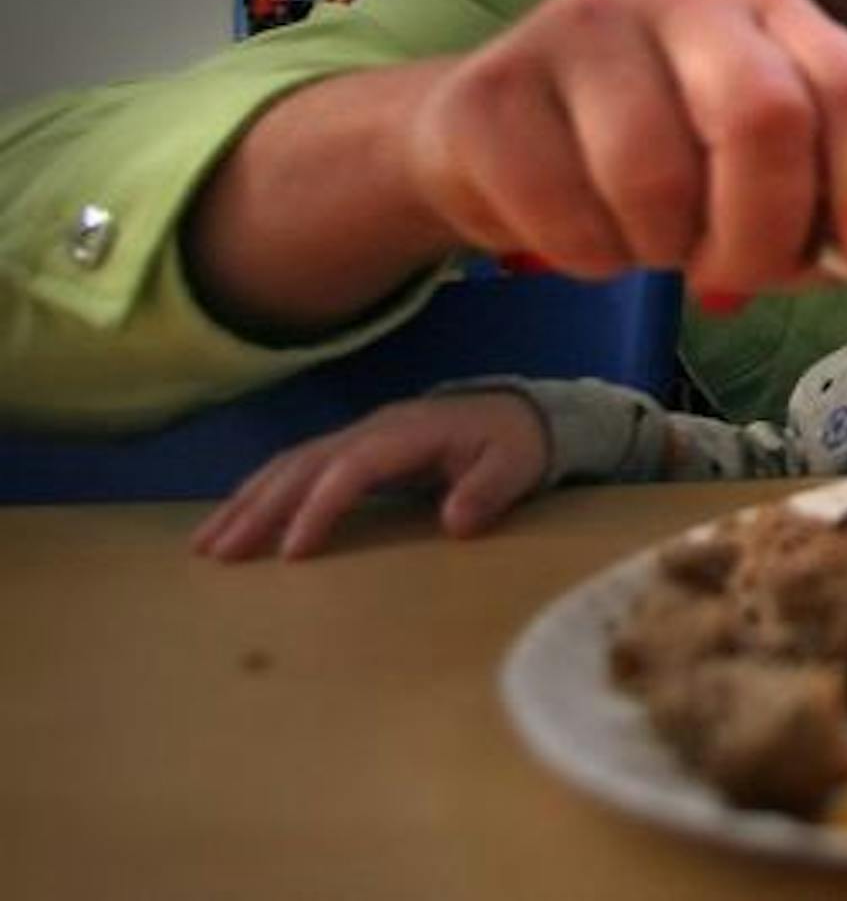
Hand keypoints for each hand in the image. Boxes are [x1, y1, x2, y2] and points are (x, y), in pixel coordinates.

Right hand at [190, 393, 549, 559]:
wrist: (519, 413)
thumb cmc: (515, 444)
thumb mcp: (515, 465)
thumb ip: (488, 491)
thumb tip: (456, 523)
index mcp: (409, 433)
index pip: (352, 468)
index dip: (320, 506)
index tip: (292, 552)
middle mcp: (373, 429)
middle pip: (305, 464)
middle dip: (259, 508)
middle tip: (218, 554)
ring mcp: (359, 435)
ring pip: (290, 464)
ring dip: (246, 502)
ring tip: (206, 545)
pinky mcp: (353, 448)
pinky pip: (297, 467)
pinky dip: (260, 492)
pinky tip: (234, 520)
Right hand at [403, 0, 846, 302]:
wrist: (493, 140)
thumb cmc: (655, 158)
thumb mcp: (757, 181)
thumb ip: (831, 214)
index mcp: (768, 15)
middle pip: (761, 117)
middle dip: (761, 232)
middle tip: (732, 276)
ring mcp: (580, 29)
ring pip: (653, 176)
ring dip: (660, 250)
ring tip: (644, 239)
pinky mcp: (494, 87)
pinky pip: (564, 209)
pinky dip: (585, 255)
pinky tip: (579, 232)